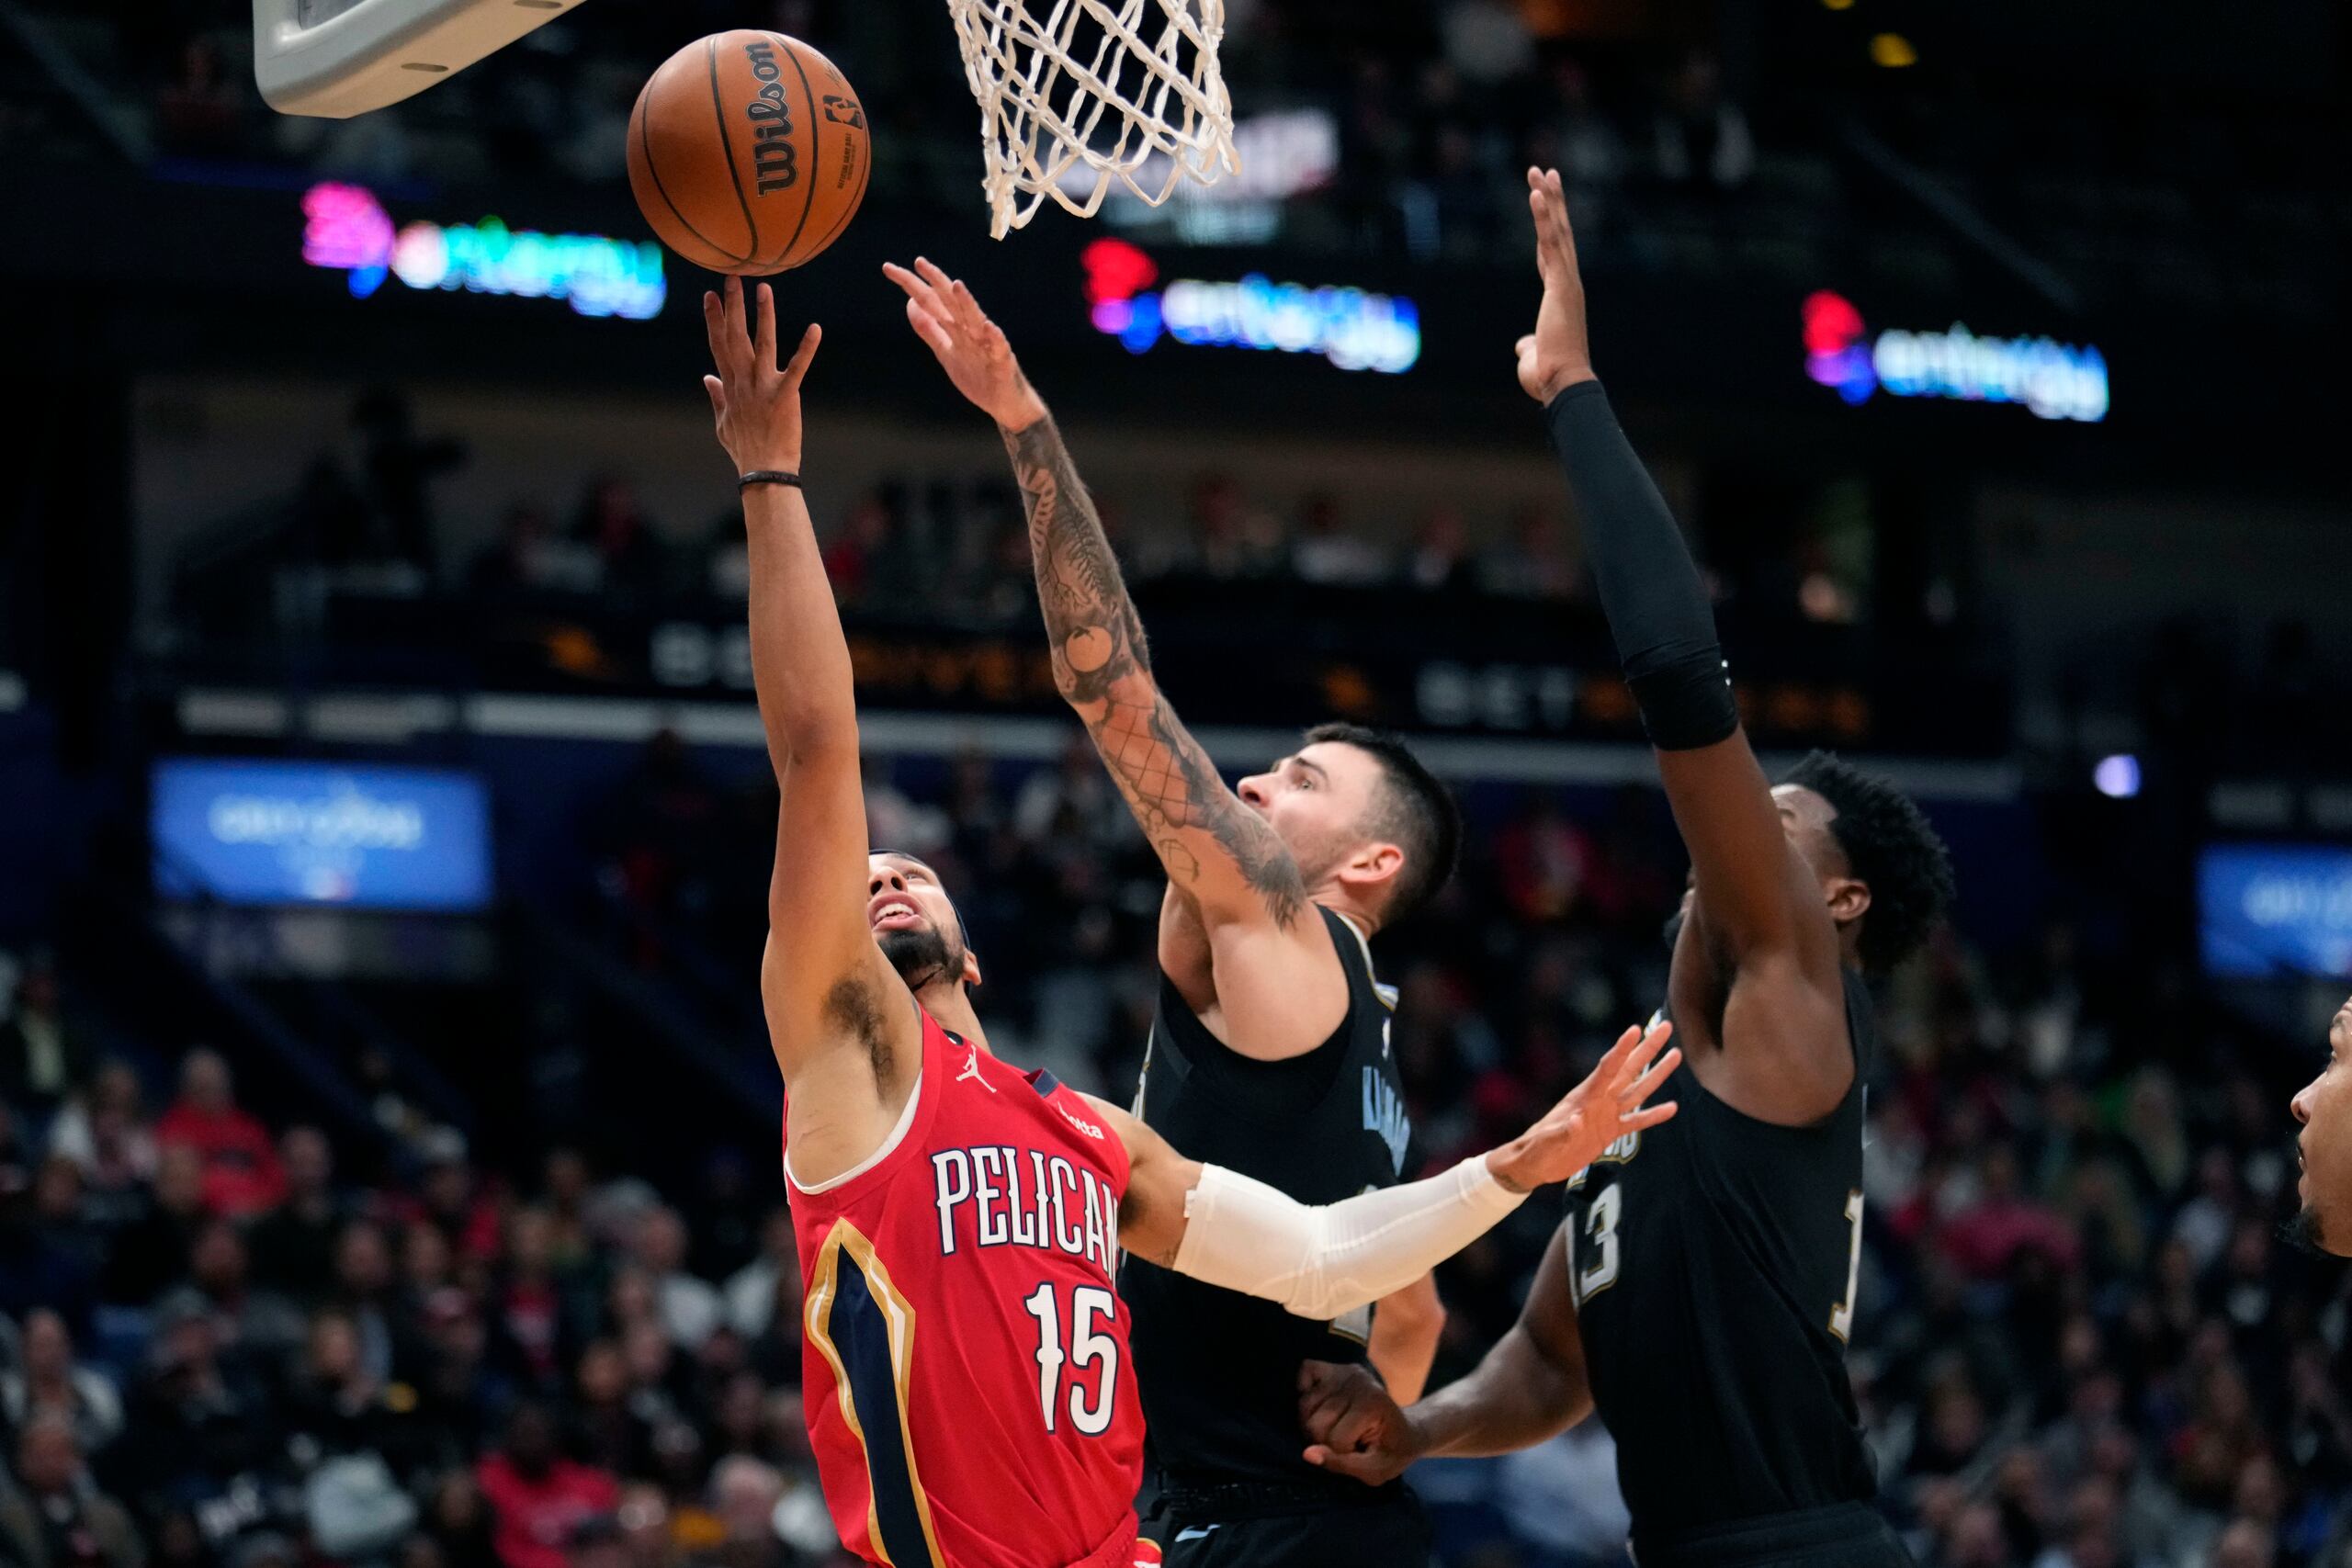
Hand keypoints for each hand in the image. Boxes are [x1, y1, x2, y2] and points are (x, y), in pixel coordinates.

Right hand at [702, 277, 819, 473]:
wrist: (764, 472)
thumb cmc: (745, 451)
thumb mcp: (722, 424)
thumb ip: (716, 398)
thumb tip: (706, 379)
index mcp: (730, 386)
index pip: (718, 345)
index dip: (714, 319)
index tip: (710, 295)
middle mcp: (743, 382)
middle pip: (734, 337)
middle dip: (732, 306)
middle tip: (732, 277)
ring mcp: (763, 388)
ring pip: (762, 344)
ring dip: (763, 315)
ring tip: (765, 288)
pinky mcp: (786, 396)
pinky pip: (797, 368)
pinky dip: (807, 349)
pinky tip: (815, 328)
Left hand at [882, 257, 1047, 430]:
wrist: (1004, 404)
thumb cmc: (977, 375)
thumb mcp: (946, 352)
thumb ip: (930, 329)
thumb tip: (910, 304)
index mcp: (956, 327)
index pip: (931, 300)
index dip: (912, 285)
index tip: (889, 269)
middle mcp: (971, 330)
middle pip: (951, 302)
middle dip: (936, 281)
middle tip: (919, 262)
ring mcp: (987, 345)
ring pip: (976, 320)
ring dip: (967, 303)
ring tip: (957, 286)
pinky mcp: (1002, 362)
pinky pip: (999, 349)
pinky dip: (994, 338)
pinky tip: (988, 327)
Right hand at [1299, 1361, 1424, 1484]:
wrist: (1408, 1432)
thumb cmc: (1392, 1453)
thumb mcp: (1375, 1471)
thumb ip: (1341, 1464)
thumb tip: (1306, 1454)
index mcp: (1371, 1405)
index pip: (1334, 1440)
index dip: (1342, 1454)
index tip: (1359, 1453)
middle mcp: (1357, 1382)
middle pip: (1314, 1423)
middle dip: (1323, 1441)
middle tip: (1344, 1443)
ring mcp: (1346, 1372)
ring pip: (1304, 1404)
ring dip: (1312, 1423)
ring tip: (1333, 1428)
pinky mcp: (1336, 1367)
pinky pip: (1305, 1370)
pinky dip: (1304, 1390)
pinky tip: (1320, 1406)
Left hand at [1486, 1022, 1678, 1192]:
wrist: (1537, 1164)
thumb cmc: (1537, 1149)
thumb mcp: (1548, 1140)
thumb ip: (1563, 1132)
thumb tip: (1578, 1121)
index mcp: (1585, 1096)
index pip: (1608, 1068)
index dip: (1622, 1049)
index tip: (1637, 1029)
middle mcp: (1600, 1099)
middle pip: (1629, 1070)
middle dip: (1647, 1049)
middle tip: (1665, 1027)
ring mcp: (1607, 1114)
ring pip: (1638, 1090)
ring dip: (1657, 1074)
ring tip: (1676, 1055)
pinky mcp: (1611, 1132)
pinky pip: (1637, 1120)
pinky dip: (1654, 1115)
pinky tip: (1672, 1108)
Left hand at [1514, 167, 1595, 403]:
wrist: (1563, 384)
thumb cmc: (1550, 376)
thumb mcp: (1533, 355)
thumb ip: (1528, 345)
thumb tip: (1523, 345)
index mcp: (1560, 295)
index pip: (1550, 251)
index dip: (1546, 225)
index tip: (1542, 201)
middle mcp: (1568, 282)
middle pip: (1559, 232)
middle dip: (1552, 201)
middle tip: (1544, 171)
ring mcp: (1567, 281)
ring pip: (1557, 231)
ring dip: (1549, 199)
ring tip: (1541, 171)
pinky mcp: (1563, 284)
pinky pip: (1552, 244)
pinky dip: (1544, 218)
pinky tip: (1537, 195)